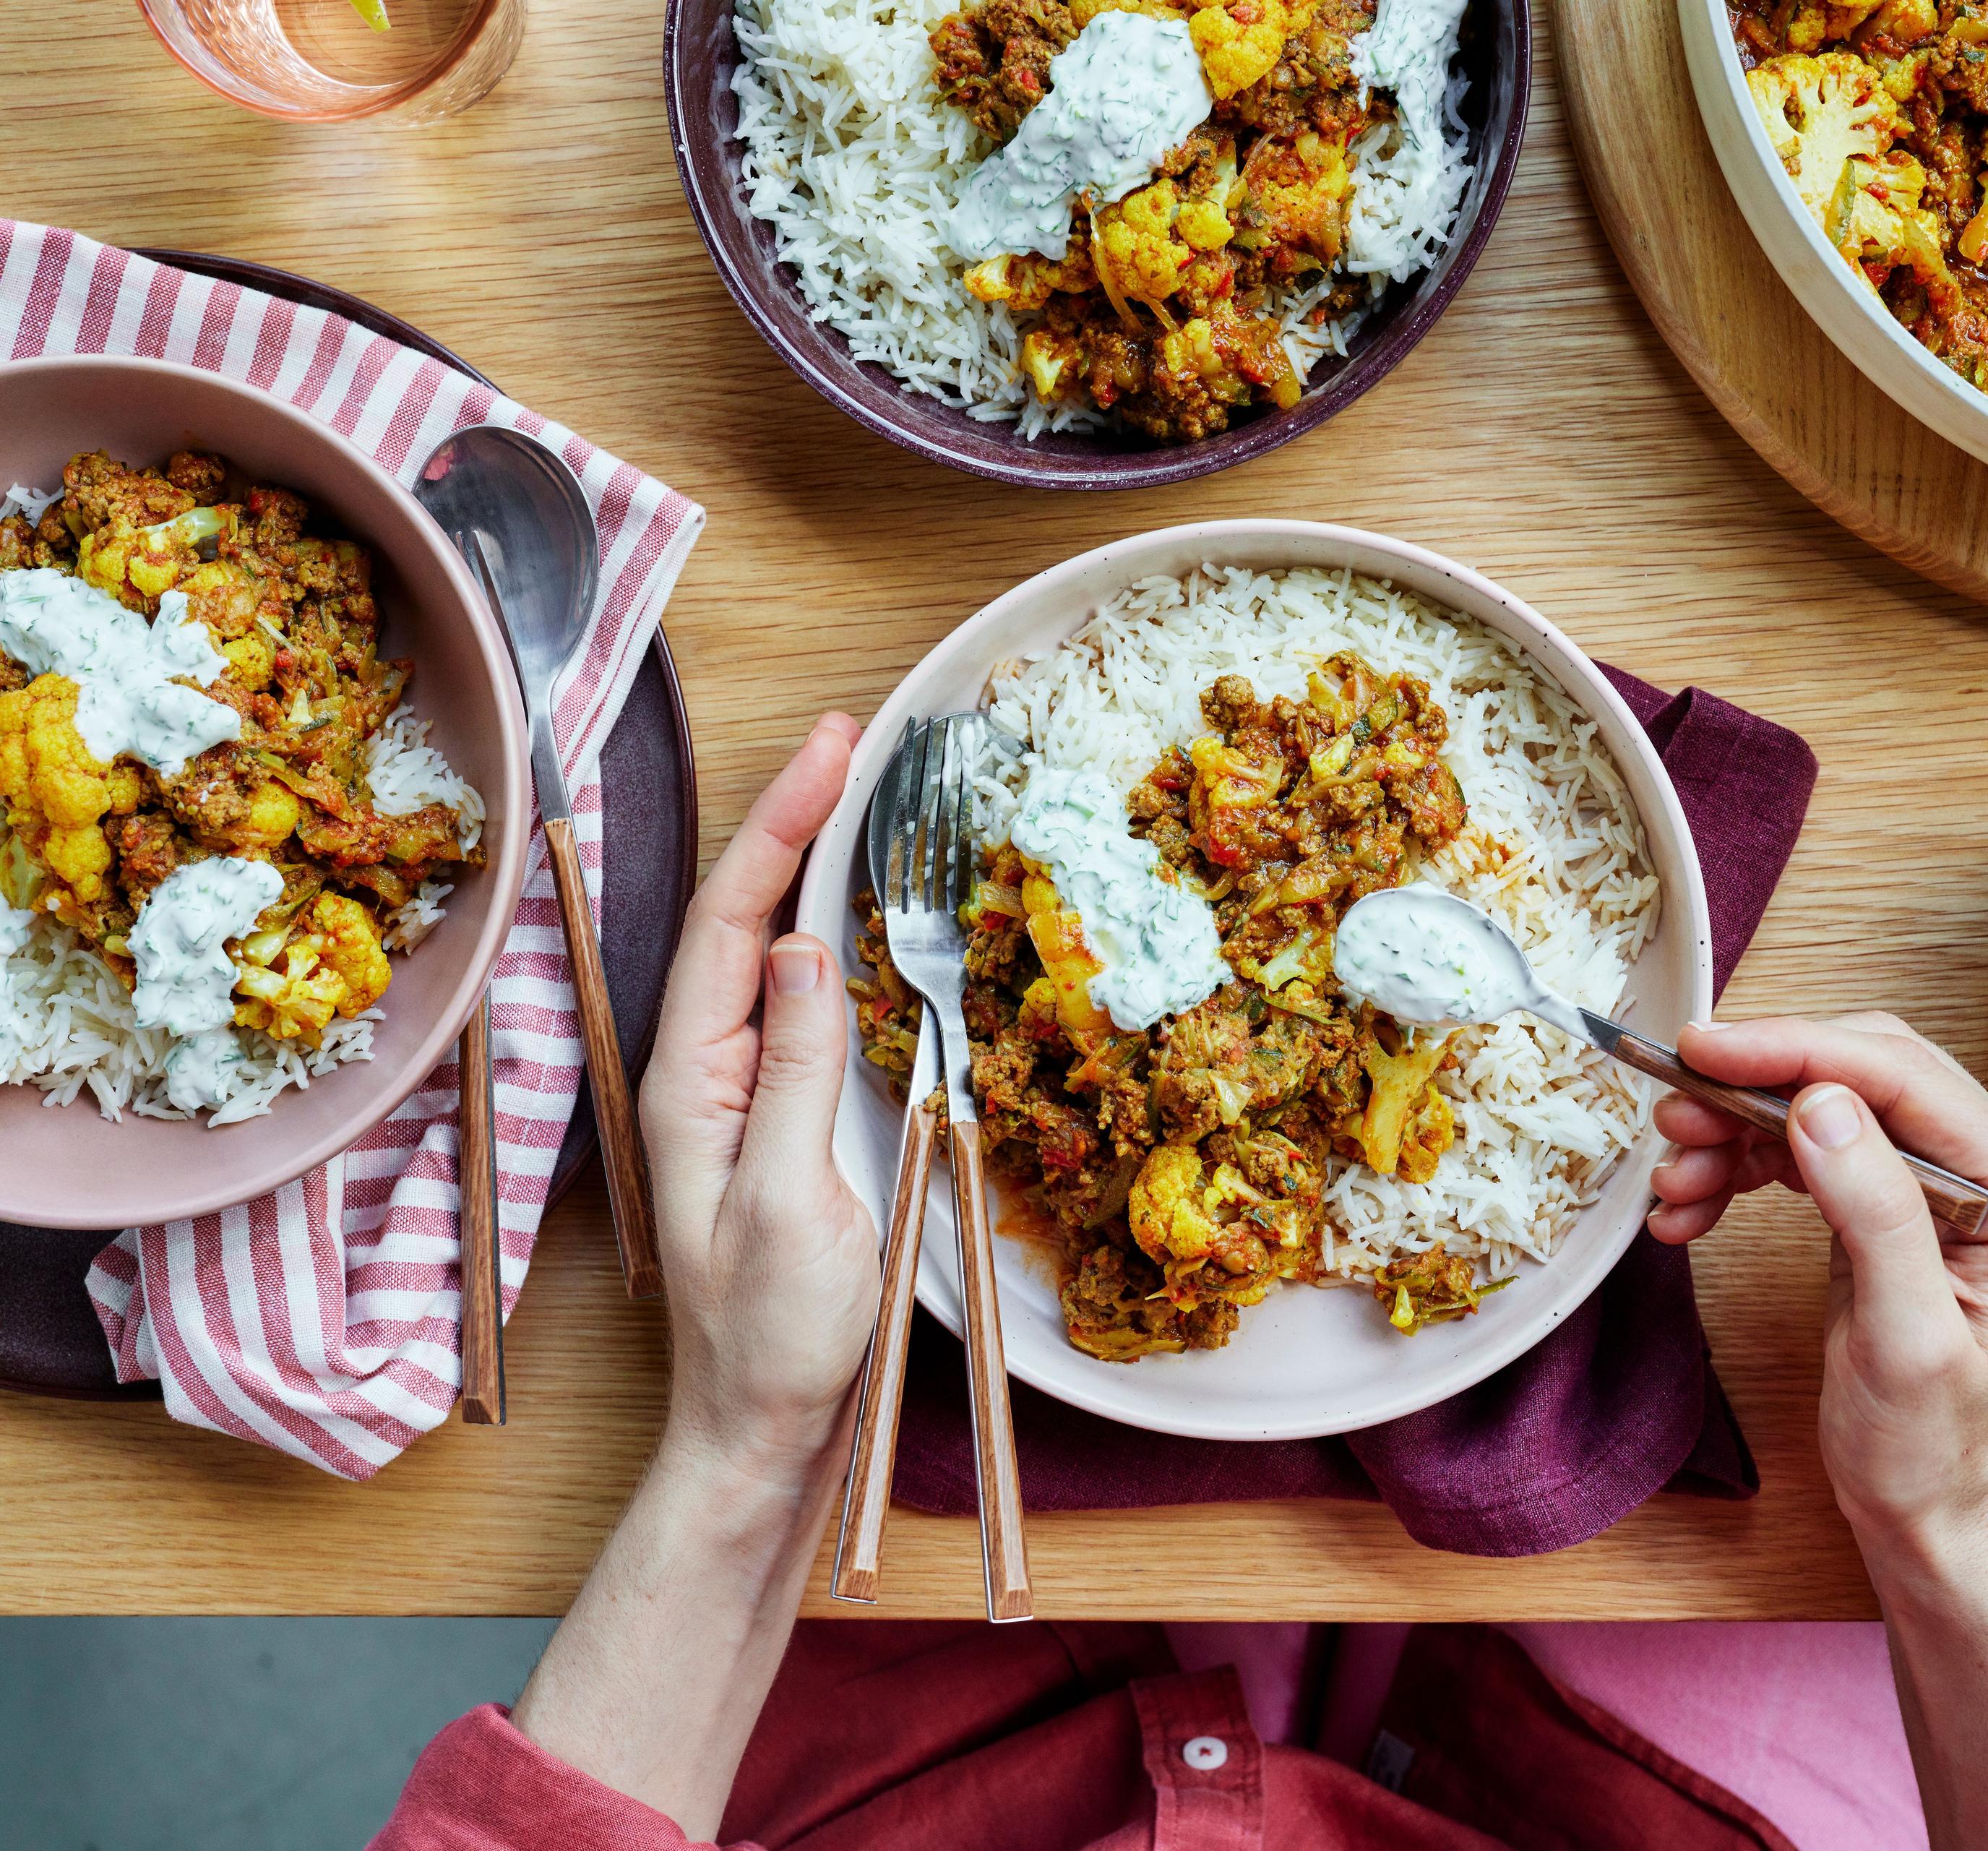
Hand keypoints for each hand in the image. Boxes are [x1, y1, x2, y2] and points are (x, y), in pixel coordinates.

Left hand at [637, 712, 877, 1479]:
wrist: (765, 1427)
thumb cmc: (773, 1334)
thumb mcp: (790, 1199)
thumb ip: (797, 1070)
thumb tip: (811, 948)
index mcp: (694, 1081)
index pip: (736, 923)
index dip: (782, 825)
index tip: (833, 747)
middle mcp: (708, 1072)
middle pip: (745, 917)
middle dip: (793, 818)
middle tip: (851, 737)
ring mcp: (743, 1093)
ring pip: (770, 951)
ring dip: (811, 866)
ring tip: (856, 790)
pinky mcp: (782, 1118)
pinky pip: (801, 1003)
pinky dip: (833, 935)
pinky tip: (864, 911)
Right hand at [1651, 1014, 1987, 1562]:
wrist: (1923, 1504)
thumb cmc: (1930, 1444)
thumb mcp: (1906, 1340)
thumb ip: (1876, 1214)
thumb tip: (1820, 1104)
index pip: (1902, 1075)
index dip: (1796, 1051)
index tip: (1705, 1052)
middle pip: (1858, 1070)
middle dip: (1755, 1084)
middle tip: (1672, 1114)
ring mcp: (1937, 1175)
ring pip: (1821, 1101)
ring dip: (1735, 1129)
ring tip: (1673, 1182)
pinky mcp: (1888, 1194)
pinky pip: (1804, 1146)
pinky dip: (1740, 1164)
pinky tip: (1691, 1206)